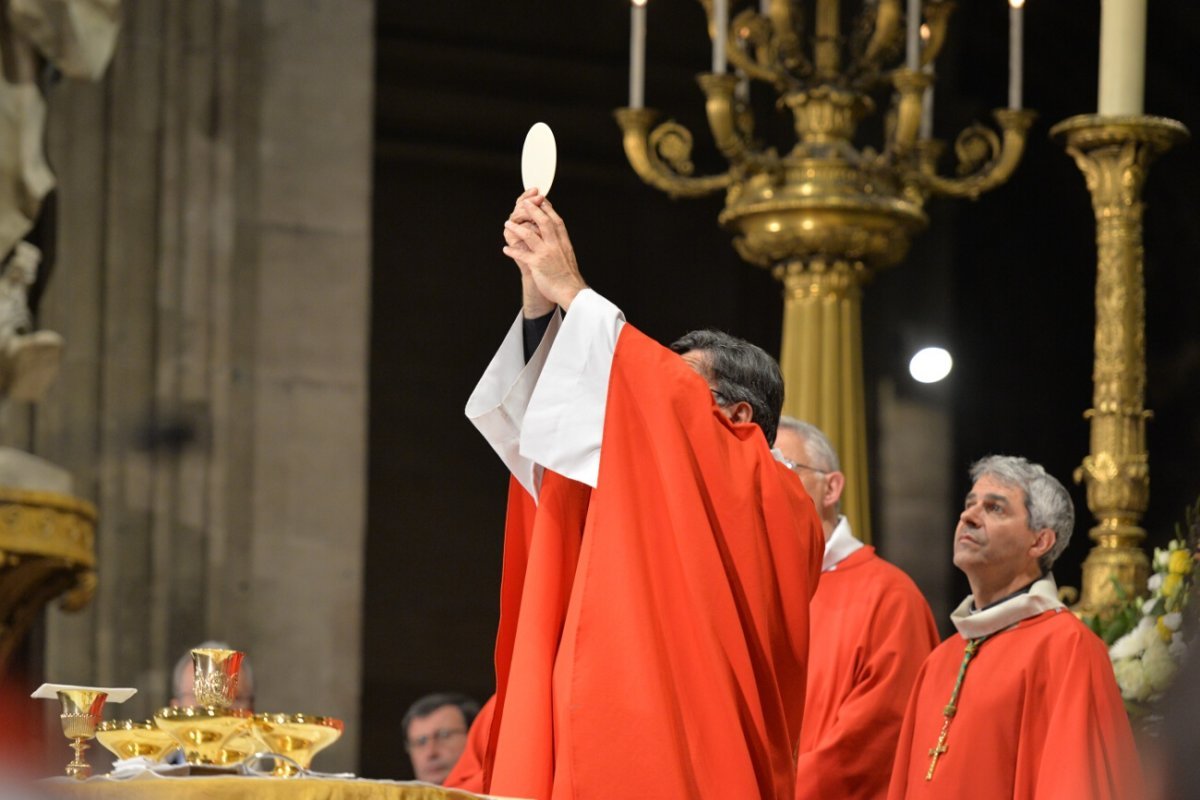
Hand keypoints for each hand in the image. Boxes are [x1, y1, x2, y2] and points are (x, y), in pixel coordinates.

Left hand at [502, 194, 586, 310]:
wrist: (571, 291)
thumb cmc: (568, 276)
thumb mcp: (568, 255)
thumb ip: (560, 244)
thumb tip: (555, 235)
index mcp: (563, 242)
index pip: (555, 220)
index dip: (547, 209)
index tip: (540, 200)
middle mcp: (555, 245)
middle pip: (543, 222)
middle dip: (533, 210)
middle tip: (524, 203)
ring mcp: (546, 254)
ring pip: (529, 235)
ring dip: (516, 228)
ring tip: (508, 224)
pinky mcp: (537, 264)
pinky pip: (522, 254)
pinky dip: (512, 251)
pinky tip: (505, 250)